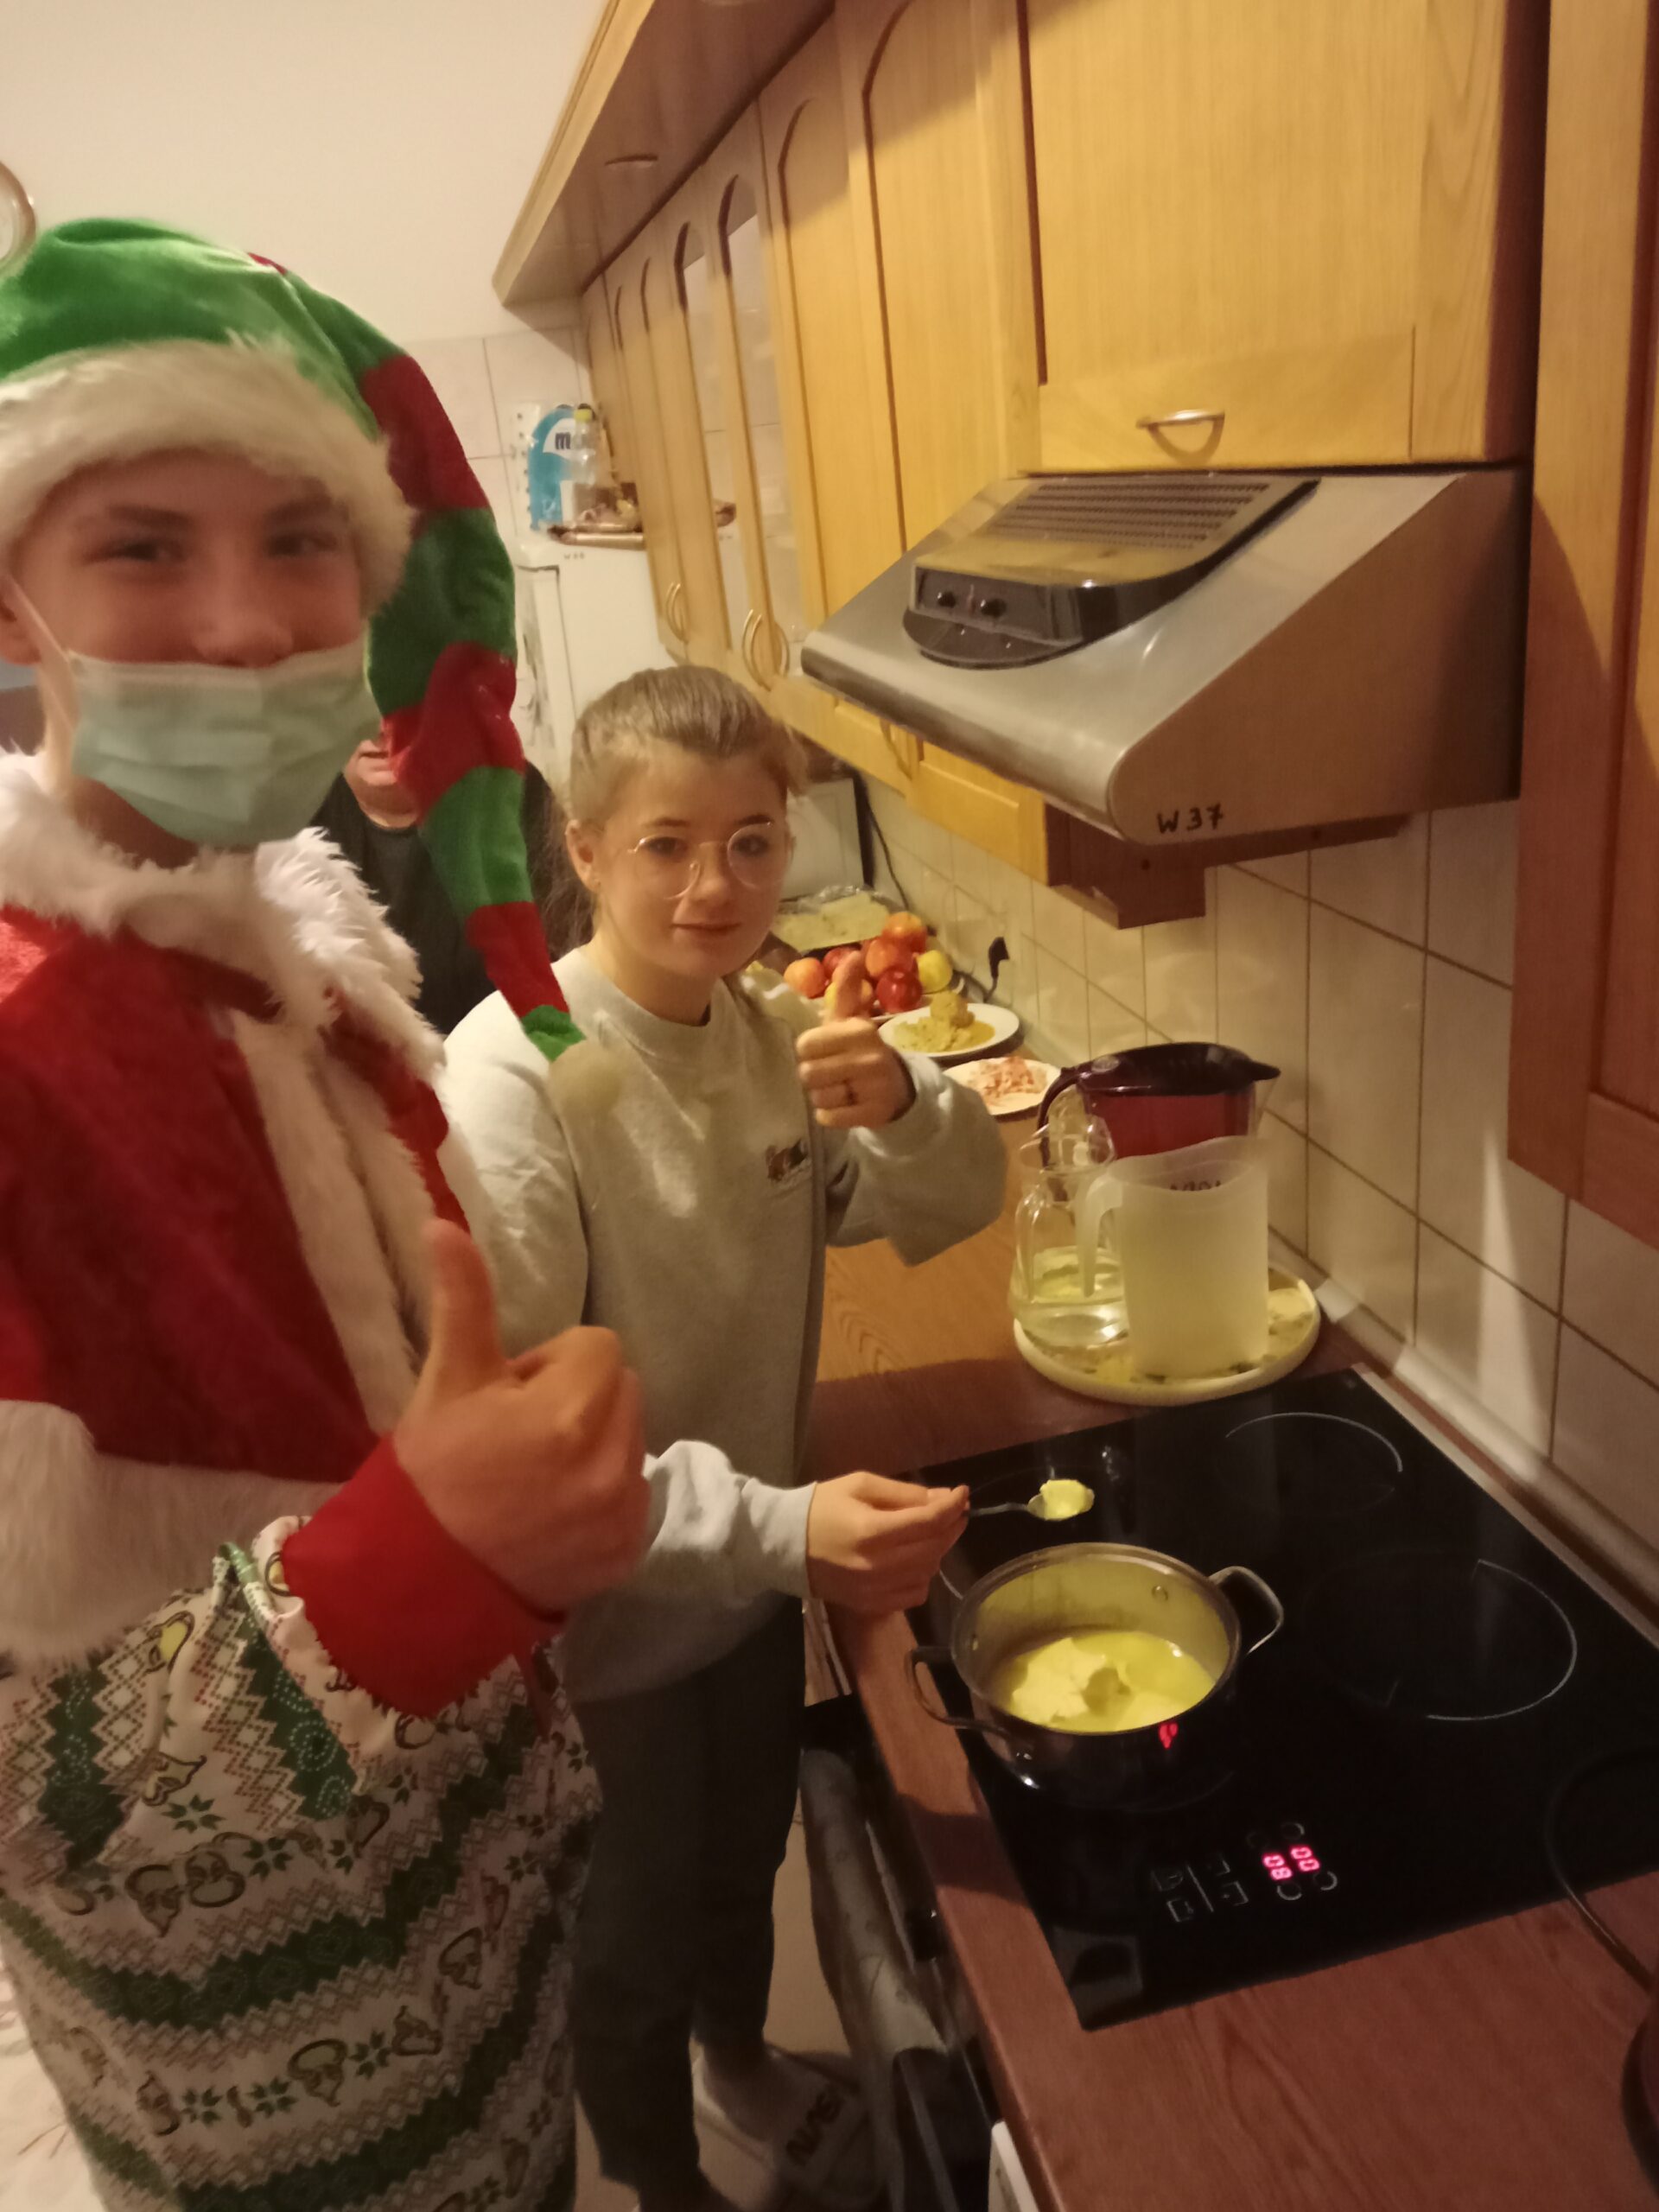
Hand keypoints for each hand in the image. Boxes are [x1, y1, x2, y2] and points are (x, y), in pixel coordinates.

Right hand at [396, 1222, 648, 1613]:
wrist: (422, 1582)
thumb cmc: (432, 1475)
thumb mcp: (445, 1382)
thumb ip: (463, 1300)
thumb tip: (445, 1223)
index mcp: (569, 1412)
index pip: (598, 1347)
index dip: (551, 1365)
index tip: (510, 1398)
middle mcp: (609, 1463)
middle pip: (623, 1390)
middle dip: (580, 1398)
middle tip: (520, 1434)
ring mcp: (622, 1513)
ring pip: (631, 1439)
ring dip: (596, 1442)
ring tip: (536, 1474)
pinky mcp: (627, 1552)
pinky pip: (634, 1495)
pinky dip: (604, 1495)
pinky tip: (554, 1512)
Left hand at [798, 957, 914, 1129]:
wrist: (898, 1088)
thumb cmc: (863, 1049)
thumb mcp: (853, 1019)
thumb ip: (846, 989)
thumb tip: (853, 953)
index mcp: (859, 1031)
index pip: (805, 1045)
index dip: (810, 1050)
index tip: (826, 1050)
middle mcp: (868, 1058)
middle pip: (808, 1073)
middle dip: (815, 1075)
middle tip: (832, 1072)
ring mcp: (872, 1088)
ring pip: (818, 1097)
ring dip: (824, 1096)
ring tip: (841, 1088)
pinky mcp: (871, 1115)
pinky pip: (829, 1118)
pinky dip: (831, 1115)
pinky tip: (846, 1105)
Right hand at [805, 1471, 968, 1611]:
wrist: (785, 1545)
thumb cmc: (822, 1507)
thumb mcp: (860, 1486)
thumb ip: (904, 1493)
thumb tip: (943, 1498)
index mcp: (872, 1531)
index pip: (929, 1521)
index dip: (952, 1506)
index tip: (962, 1493)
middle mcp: (877, 1566)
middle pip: (934, 1547)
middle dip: (951, 1526)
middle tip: (955, 1510)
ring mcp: (875, 1590)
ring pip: (928, 1571)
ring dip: (938, 1549)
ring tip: (931, 1531)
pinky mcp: (872, 1605)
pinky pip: (915, 1594)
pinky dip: (923, 1575)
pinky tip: (913, 1559)